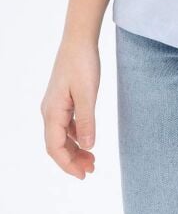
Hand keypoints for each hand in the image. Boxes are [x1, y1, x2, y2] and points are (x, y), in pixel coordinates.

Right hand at [40, 37, 98, 178]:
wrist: (78, 39)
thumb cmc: (82, 63)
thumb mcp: (88, 93)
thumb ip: (87, 121)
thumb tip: (88, 147)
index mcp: (52, 112)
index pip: (55, 148)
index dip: (68, 164)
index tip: (83, 175)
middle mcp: (49, 111)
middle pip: (57, 145)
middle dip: (72, 160)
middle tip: (91, 170)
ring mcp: (55, 105)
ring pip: (61, 136)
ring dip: (75, 149)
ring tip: (91, 160)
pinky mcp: (63, 99)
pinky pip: (66, 125)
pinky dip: (76, 135)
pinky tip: (87, 139)